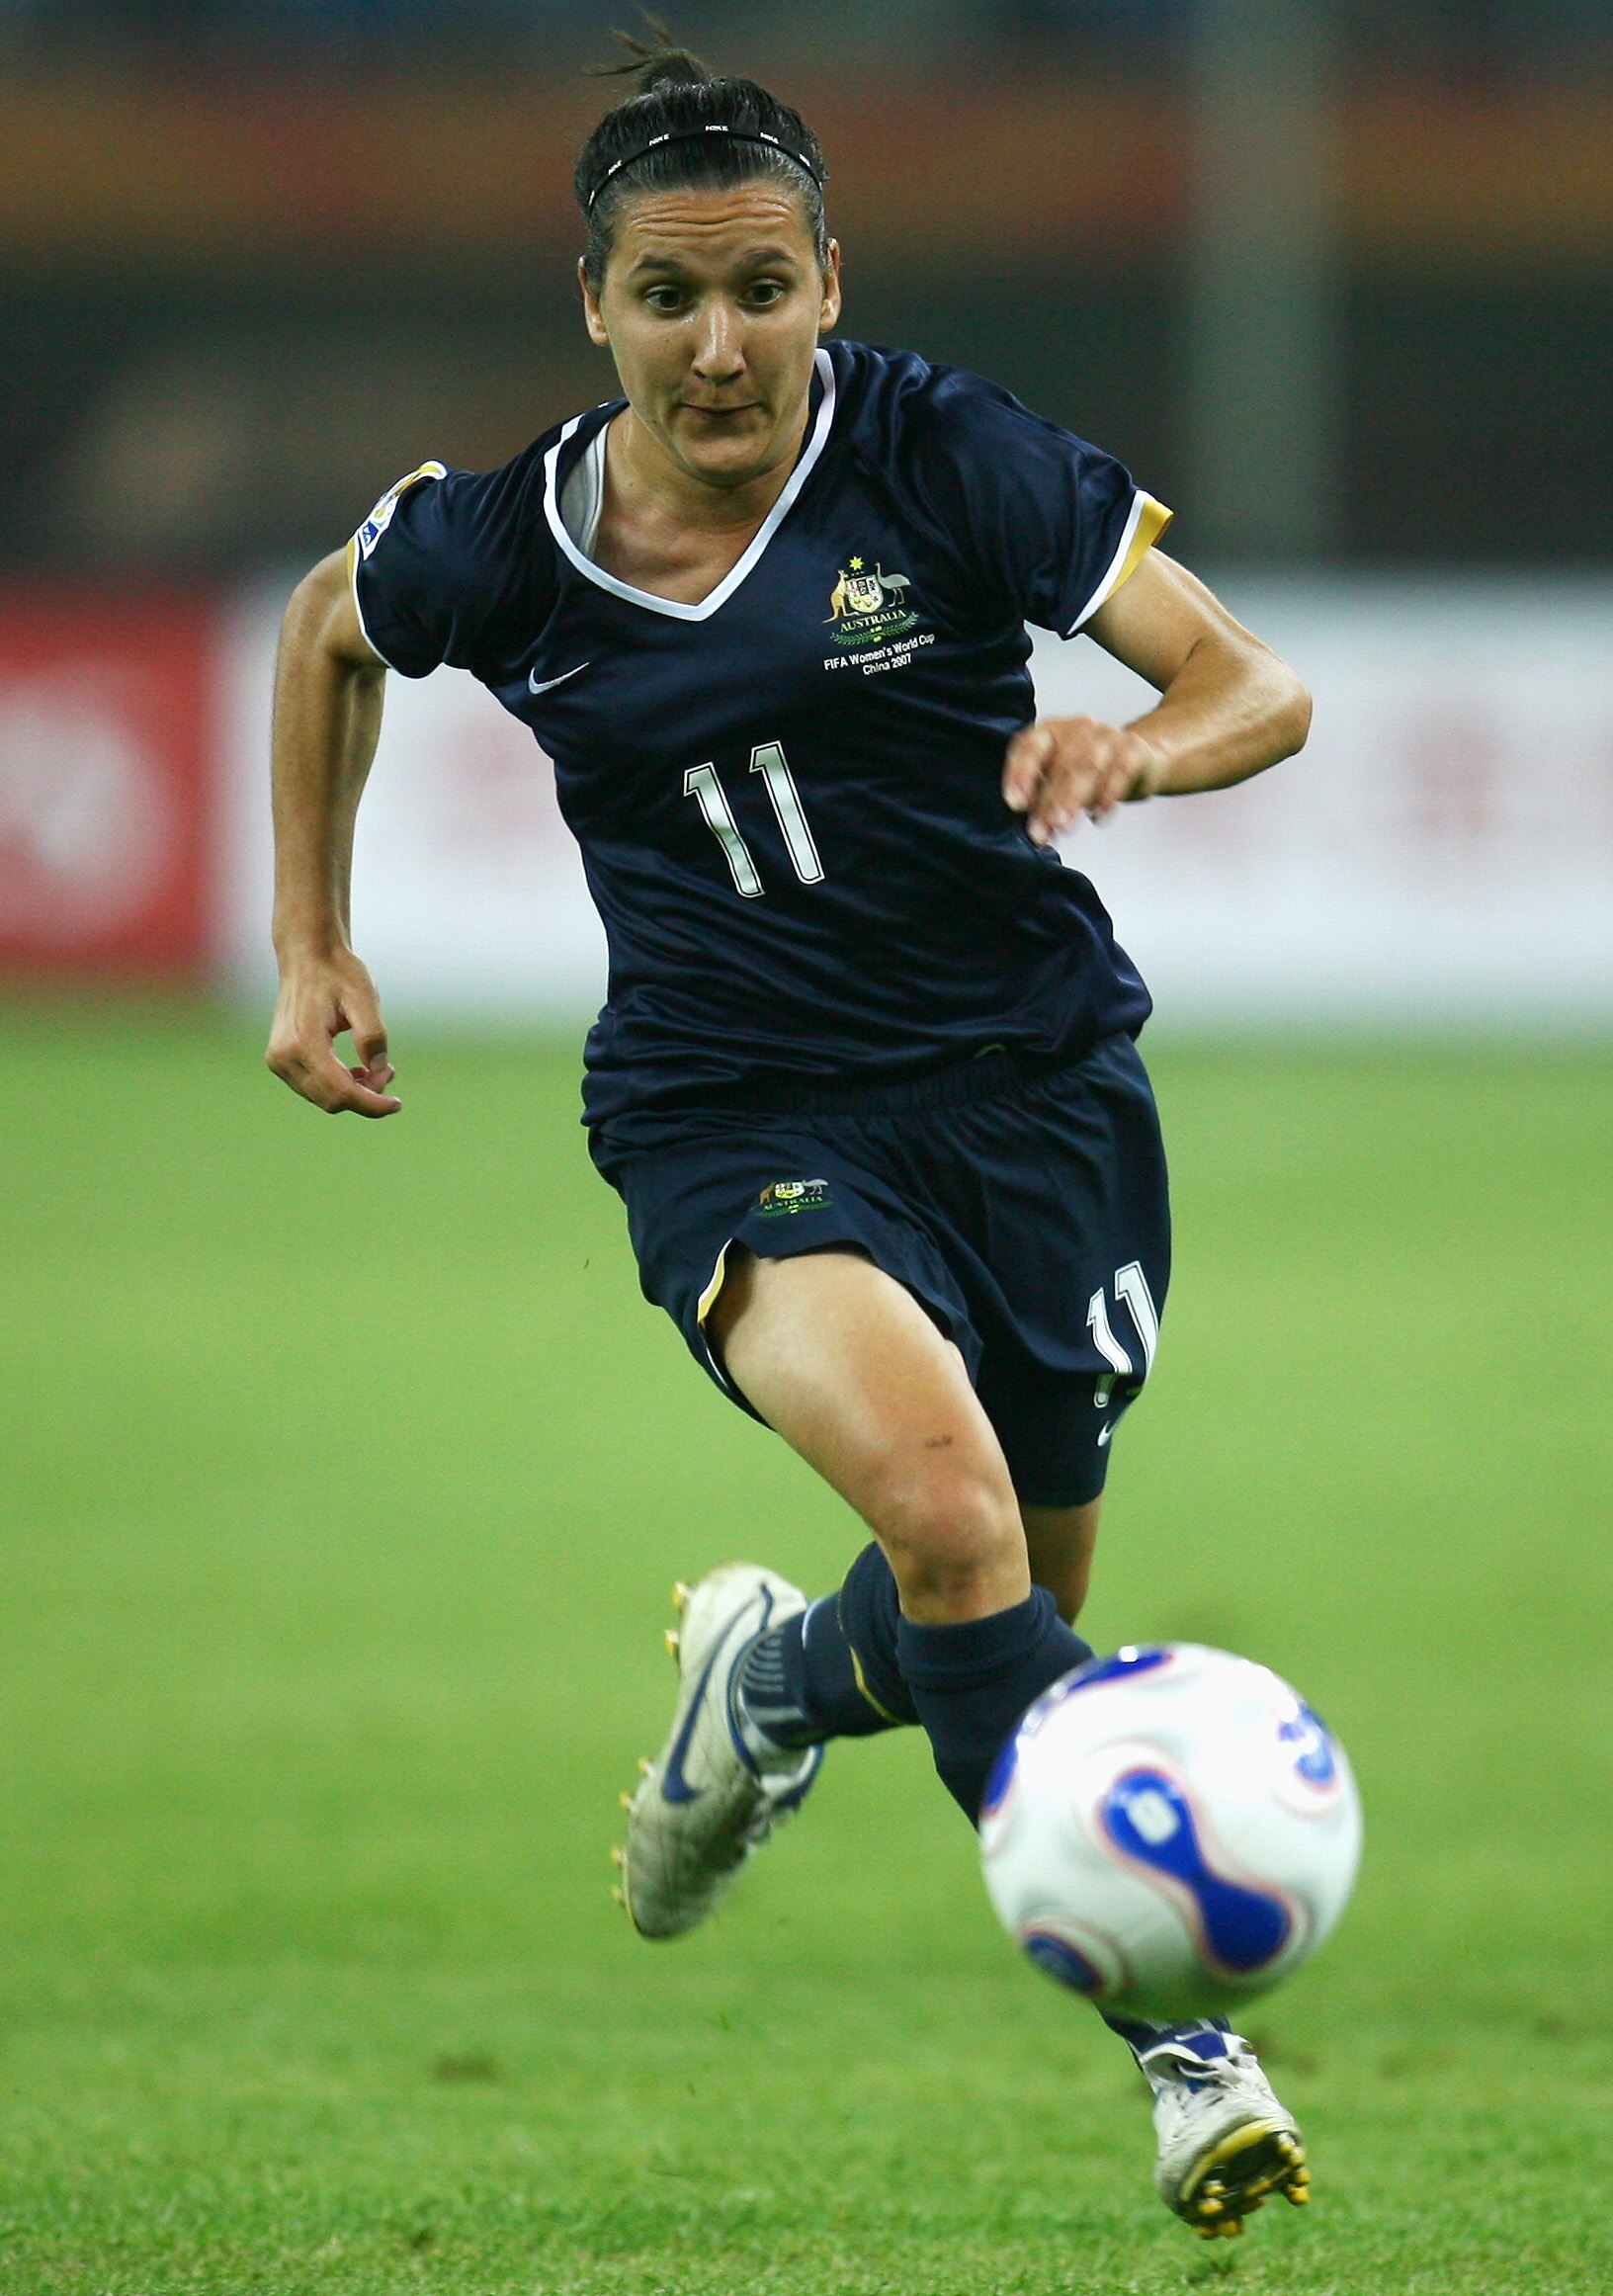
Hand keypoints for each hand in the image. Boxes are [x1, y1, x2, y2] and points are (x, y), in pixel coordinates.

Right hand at [266, 950, 400, 1115]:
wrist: (308, 956)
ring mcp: (278, 1060)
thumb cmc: (338, 973)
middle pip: (331, 1100)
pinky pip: (314, 1087)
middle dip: (366, 1096)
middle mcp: (284, 1057)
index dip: (372, 1104)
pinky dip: (339, 1085)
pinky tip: (360, 1070)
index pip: (341, 1092)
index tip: (397, 1104)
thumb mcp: (364, 998)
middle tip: (390, 1071)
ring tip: (378, 1068)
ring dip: (354, 1091)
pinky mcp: (280, 1060)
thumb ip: (373, 1036)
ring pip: (323, 1097)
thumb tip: (379, 1071)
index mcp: (303, 1043)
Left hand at [1002, 716, 1163, 845]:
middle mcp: (1077, 728)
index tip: (1016, 804)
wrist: (1137, 759)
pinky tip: (1098, 816)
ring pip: (1088, 766)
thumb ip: (1043, 802)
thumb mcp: (1059, 782)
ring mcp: (1106, 736)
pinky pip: (1120, 770)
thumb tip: (1037, 831)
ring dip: (1073, 799)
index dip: (1020, 774)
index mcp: (1050, 732)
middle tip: (1040, 831)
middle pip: (1059, 764)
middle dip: (1047, 802)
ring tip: (1065, 827)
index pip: (1029, 746)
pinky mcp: (1133, 749)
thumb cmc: (1088, 771)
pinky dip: (1108, 794)